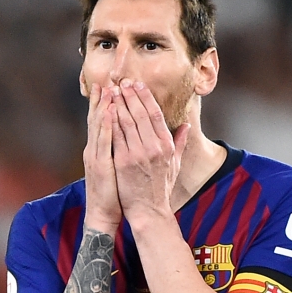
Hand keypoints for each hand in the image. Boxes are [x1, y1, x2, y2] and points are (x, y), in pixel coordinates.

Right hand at [83, 84, 121, 233]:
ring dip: (102, 106)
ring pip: (98, 126)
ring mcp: (95, 156)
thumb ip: (124, 151)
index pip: (104, 122)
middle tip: (105, 80)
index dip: (107, 104)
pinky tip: (108, 111)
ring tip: (107, 89)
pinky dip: (105, 124)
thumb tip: (132, 140)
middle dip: (102, 99)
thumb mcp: (119, 169)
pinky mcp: (100, 164)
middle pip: (97, 119)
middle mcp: (95, 149)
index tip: (111, 86)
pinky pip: (103, 141)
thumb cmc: (114, 193)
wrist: (103, 213)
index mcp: (101, 150)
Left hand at [110, 80, 188, 224]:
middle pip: (140, 114)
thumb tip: (186, 127)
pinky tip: (106, 109)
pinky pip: (116, 136)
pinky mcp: (124, 161)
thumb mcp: (174, 165)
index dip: (145, 97)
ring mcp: (139, 154)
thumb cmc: (160, 188)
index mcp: (166, 145)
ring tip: (112, 90)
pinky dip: (111, 121)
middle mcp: (154, 147)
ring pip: (127, 122)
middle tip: (122, 81)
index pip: (155, 114)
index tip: (138, 84)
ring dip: (119, 104)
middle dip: (130, 95)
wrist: (148, 211)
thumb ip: (179, 143)